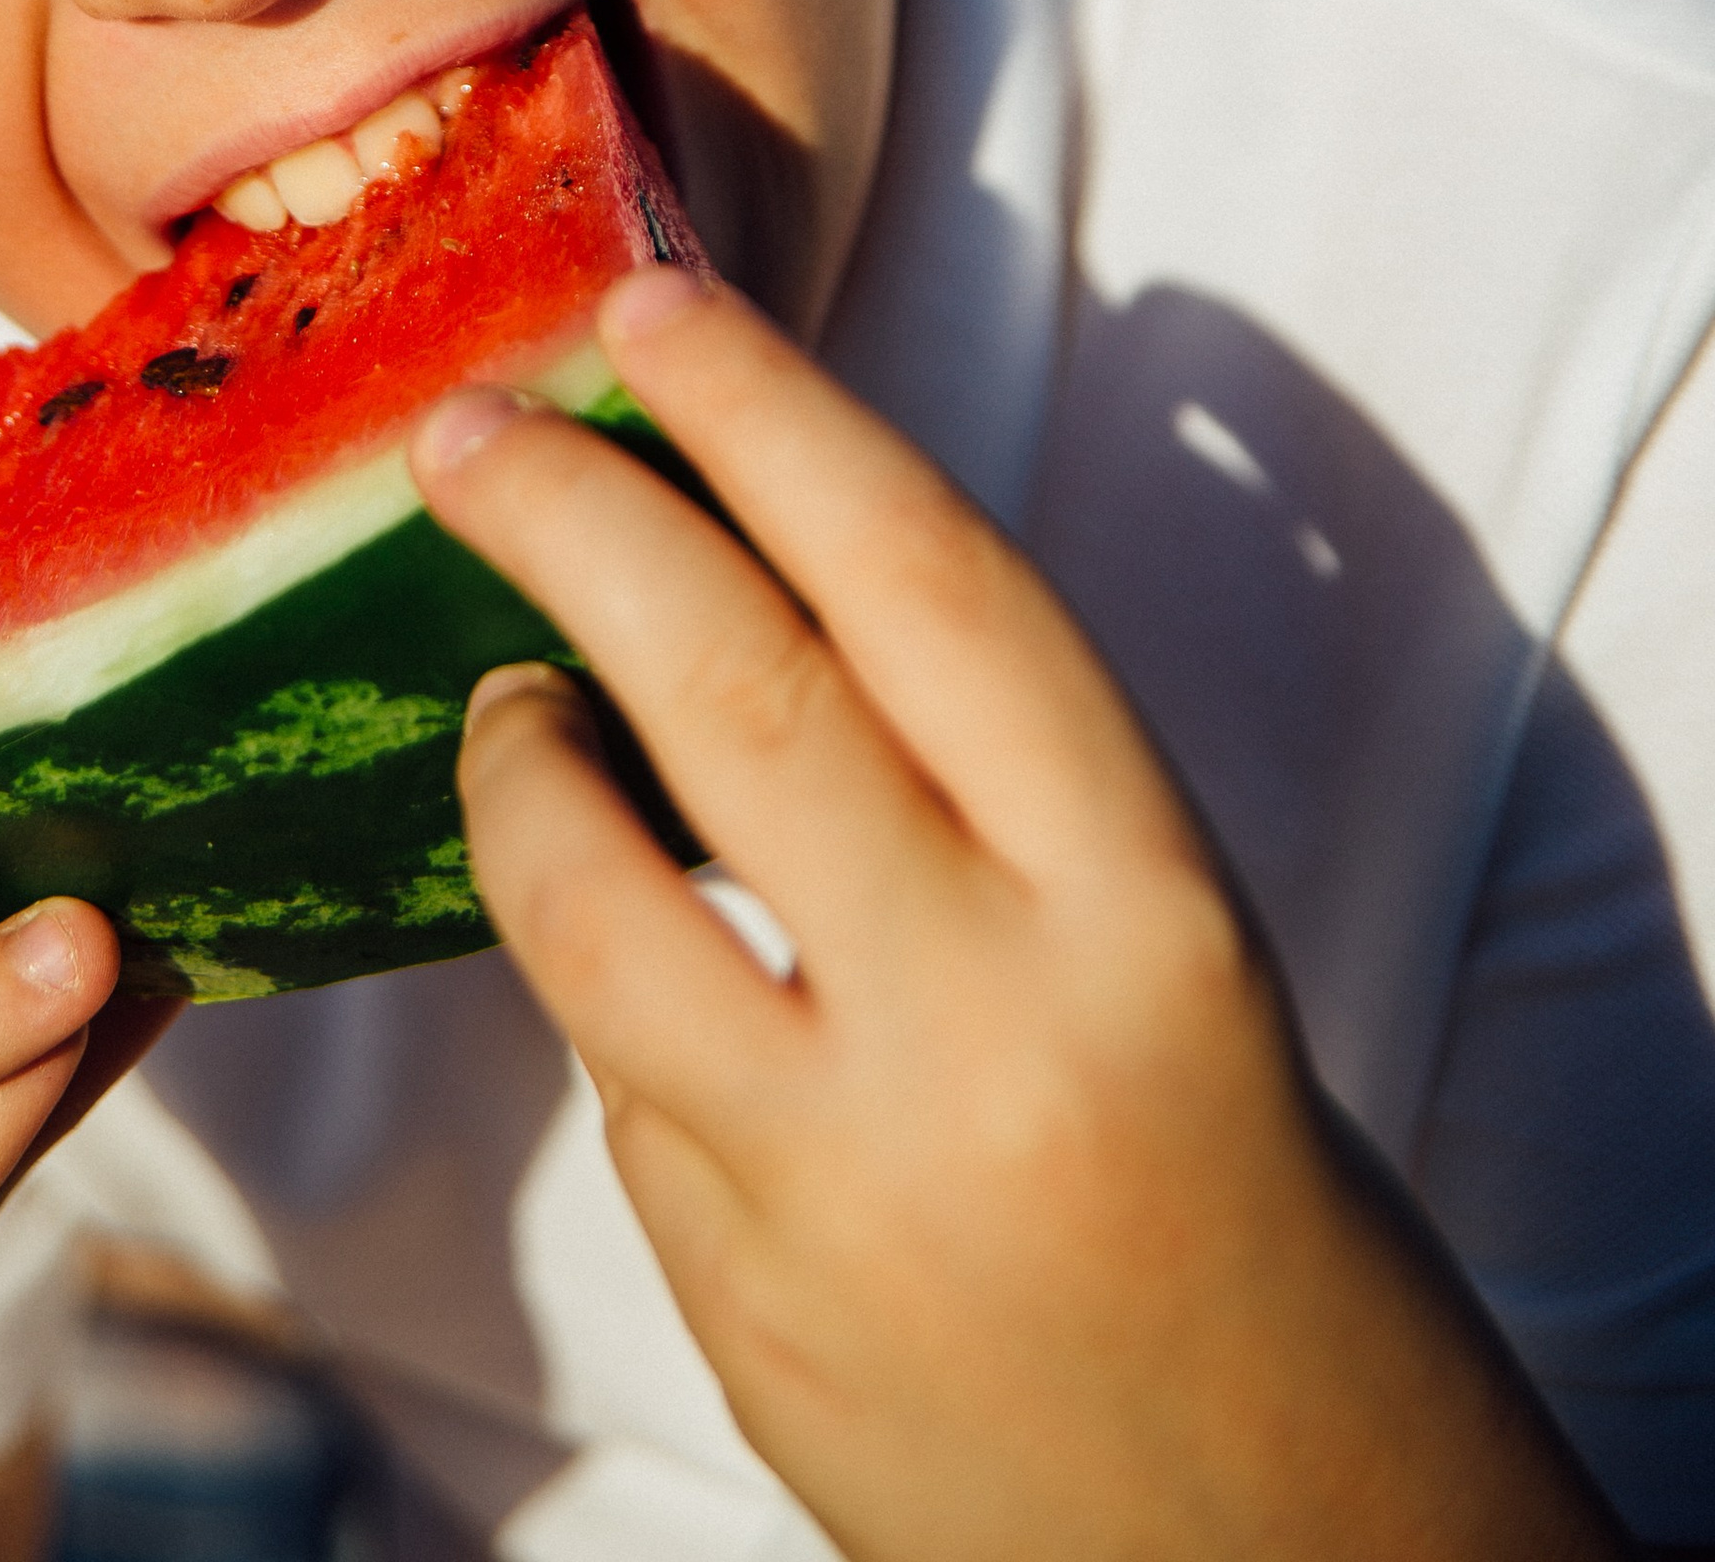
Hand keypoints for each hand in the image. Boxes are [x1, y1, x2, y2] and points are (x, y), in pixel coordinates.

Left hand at [411, 265, 1618, 1561]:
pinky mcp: (736, 1308)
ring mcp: (846, 1182)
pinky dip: (602, 989)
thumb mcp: (1152, 926)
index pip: (928, 584)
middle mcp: (992, 1026)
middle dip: (571, 526)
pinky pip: (617, 1082)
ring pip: (590, 905)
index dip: (772, 414)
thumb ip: (964, 766)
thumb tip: (723, 558)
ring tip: (511, 703)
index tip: (646, 301)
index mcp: (1139, 897)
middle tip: (463, 427)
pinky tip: (637, 963)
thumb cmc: (1214, 1156)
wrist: (1276, 1533)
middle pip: (732, 698)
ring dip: (514, 766)